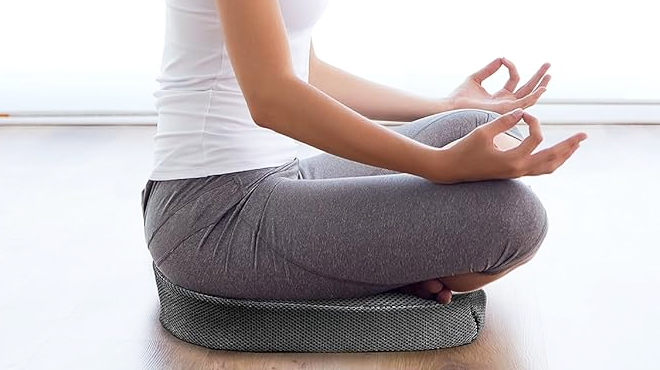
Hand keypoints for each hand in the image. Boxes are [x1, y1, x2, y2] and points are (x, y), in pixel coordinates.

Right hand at [430, 109, 586, 183]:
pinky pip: (539, 170)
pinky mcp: (512, 174)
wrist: (451, 169)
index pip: (536, 137)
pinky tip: (555, 154)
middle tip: (584, 135)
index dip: (533, 120)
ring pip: (548, 167)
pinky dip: (551, 162)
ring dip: (563, 156)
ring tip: (575, 145)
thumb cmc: (464, 150)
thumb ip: (504, 121)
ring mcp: (516, 174)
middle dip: (570, 146)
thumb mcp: (482, 133)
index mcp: (513, 160)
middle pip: (553, 158)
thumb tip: (522, 110)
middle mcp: (518, 169)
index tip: (523, 112)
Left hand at [449, 58, 550, 113]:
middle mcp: (506, 103)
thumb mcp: (476, 78)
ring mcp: (507, 108)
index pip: (514, 80)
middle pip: (527, 89)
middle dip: (538, 77)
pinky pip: (524, 104)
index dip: (511, 67)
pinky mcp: (505, 111)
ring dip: (540, 85)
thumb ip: (489, 69)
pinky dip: (534, 96)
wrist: (452, 107)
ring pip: (530, 96)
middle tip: (548, 64)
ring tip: (549, 73)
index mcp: (499, 97)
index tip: (503, 58)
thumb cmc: (459, 96)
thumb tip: (500, 58)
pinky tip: (542, 87)